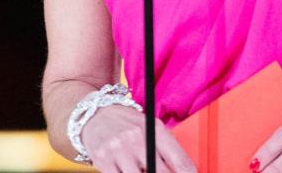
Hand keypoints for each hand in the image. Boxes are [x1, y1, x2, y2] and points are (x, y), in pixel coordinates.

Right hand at [80, 104, 197, 172]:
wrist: (97, 113)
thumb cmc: (128, 123)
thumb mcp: (152, 128)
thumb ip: (168, 149)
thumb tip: (184, 171)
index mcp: (155, 130)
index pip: (180, 161)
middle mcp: (138, 139)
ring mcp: (119, 150)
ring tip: (142, 168)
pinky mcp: (103, 160)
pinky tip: (127, 170)